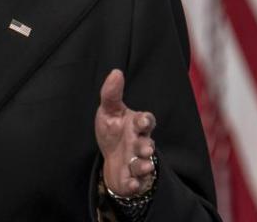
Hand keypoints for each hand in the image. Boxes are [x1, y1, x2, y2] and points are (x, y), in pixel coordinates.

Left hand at [95, 69, 156, 196]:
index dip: (146, 121)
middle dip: (147, 146)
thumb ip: (111, 93)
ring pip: (144, 164)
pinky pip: (136, 182)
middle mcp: (141, 143)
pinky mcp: (133, 178)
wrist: (111, 159)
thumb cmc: (113, 131)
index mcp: (137, 125)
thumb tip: (116, 72)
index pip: (146, 121)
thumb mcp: (109, 111)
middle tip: (146, 147)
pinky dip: (135, 184)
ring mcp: (138, 161)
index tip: (143, 120)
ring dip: (144, 165)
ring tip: (143, 164)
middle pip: (147, 144)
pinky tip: (132, 184)